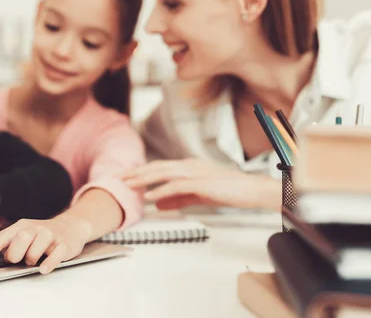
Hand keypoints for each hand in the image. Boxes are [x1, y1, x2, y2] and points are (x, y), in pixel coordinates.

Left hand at [0, 213, 91, 274]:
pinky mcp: (64, 244)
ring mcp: (50, 235)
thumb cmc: (42, 234)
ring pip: (36, 248)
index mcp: (20, 226)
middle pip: (19, 239)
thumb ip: (10, 245)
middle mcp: (34, 228)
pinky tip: (44, 269)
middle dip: (15, 254)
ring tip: (35, 260)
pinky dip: (49, 263)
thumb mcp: (24, 234)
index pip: (0, 239)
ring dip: (32, 259)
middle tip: (19, 259)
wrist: (71, 226)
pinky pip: (55, 254)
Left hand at [123, 159, 277, 209]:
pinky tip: (150, 196)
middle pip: (156, 167)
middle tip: (118, 178)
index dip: (142, 171)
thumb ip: (178, 199)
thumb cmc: (229, 191)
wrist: (252, 190)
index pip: (160, 166)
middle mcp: (189, 165)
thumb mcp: (199, 195)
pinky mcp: (200, 182)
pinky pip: (175, 186)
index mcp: (189, 166)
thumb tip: (158, 204)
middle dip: (136, 172)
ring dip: (143, 179)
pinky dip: (161, 190)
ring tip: (127, 184)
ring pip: (162, 173)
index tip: (126, 177)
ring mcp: (194, 172)